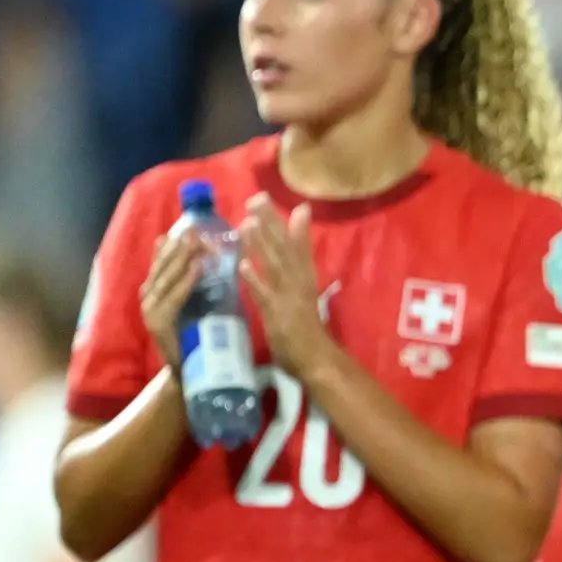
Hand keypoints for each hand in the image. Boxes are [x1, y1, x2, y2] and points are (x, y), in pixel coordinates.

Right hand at [135, 216, 206, 357]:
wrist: (190, 374)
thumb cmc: (198, 339)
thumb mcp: (199, 305)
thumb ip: (198, 285)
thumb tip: (208, 259)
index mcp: (157, 291)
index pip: (164, 262)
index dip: (176, 245)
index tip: (190, 227)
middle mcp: (149, 297)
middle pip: (164, 265)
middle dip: (179, 246)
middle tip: (194, 229)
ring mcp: (150, 309)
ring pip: (167, 277)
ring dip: (182, 258)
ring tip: (196, 241)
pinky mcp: (157, 323)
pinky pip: (174, 297)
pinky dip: (186, 281)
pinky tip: (197, 267)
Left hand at [235, 199, 332, 373]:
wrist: (318, 363)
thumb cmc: (309, 336)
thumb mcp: (304, 303)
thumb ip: (296, 284)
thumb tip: (292, 267)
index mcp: (306, 282)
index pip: (301, 249)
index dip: (295, 227)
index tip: (290, 204)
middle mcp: (299, 285)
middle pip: (285, 250)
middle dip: (272, 224)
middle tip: (258, 199)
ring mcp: (288, 299)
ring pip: (274, 267)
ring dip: (262, 245)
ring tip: (248, 222)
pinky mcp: (277, 316)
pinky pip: (264, 296)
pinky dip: (255, 281)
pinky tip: (243, 265)